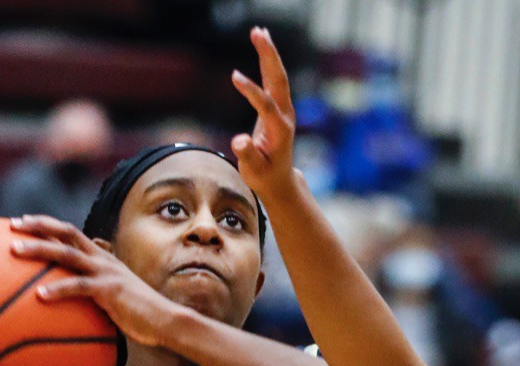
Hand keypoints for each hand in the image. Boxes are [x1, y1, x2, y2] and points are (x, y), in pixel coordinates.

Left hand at [9, 215, 183, 347]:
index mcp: (102, 258)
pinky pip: (78, 287)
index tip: (22, 222)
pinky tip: (39, 296)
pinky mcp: (109, 290)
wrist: (165, 320)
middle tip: (12, 226)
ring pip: (67, 254)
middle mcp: (102, 259)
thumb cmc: (139, 313)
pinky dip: (57, 290)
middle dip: (38, 226)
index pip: (71, 232)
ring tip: (15, 250)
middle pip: (66, 233)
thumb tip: (75, 297)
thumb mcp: (115, 294)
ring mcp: (106, 272)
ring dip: (39, 249)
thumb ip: (96, 289)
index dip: (46, 224)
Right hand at [230, 27, 298, 198]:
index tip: (234, 76)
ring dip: (268, 53)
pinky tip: (262, 44)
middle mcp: (285, 116)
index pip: (266, 106)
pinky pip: (273, 79)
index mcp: (280, 132)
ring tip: (258, 31)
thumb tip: (239, 141)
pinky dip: (267, 60)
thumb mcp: (253, 171)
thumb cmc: (264, 177)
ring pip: (277, 76)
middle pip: (278, 81)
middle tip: (258, 33)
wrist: (280, 180)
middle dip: (269, 56)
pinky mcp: (278, 106)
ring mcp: (284, 110)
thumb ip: (247, 155)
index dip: (252, 91)